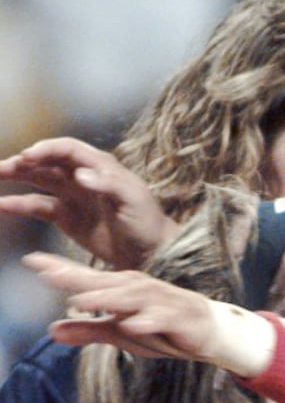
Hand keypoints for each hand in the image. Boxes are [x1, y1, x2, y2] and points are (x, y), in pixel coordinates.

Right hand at [0, 138, 179, 267]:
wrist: (151, 253)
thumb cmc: (147, 223)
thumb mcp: (134, 201)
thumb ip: (109, 185)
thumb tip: (81, 175)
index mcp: (101, 167)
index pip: (68, 149)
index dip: (46, 149)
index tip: (28, 156)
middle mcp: (83, 177)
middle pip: (48, 161)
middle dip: (24, 161)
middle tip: (2, 167)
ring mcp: (73, 196)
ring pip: (39, 180)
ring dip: (17, 176)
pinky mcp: (66, 217)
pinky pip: (39, 207)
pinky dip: (20, 205)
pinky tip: (3, 205)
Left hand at [23, 251, 228, 357]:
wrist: (209, 330)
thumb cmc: (162, 327)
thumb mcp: (120, 331)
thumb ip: (89, 329)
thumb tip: (51, 330)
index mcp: (122, 288)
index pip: (86, 277)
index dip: (60, 270)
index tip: (31, 261)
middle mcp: (138, 289)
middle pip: (104, 282)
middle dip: (77, 278)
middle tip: (48, 273)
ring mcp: (159, 301)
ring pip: (130, 298)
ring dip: (106, 299)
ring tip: (81, 300)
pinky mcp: (178, 317)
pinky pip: (160, 319)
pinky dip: (146, 321)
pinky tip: (131, 325)